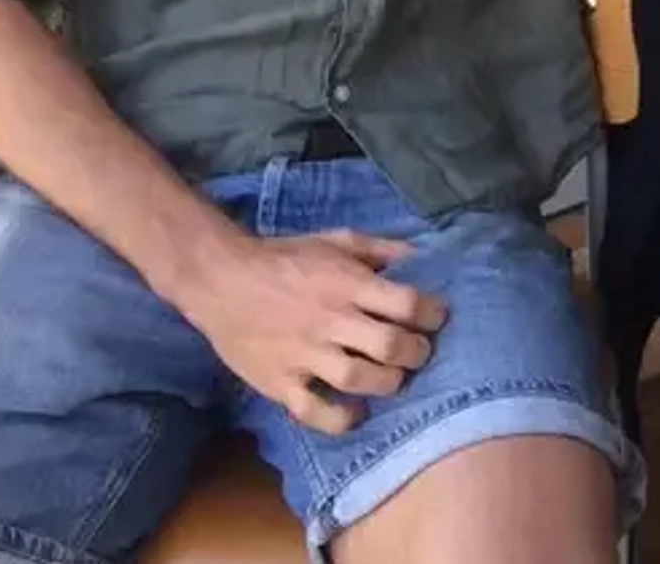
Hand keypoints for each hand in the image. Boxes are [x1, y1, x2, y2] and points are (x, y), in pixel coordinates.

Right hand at [179, 228, 448, 432]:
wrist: (222, 280)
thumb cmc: (285, 257)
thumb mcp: (337, 240)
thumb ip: (380, 250)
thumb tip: (421, 258)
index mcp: (346, 283)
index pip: (404, 303)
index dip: (430, 313)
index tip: (437, 319)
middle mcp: (329, 320)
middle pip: (387, 345)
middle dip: (416, 352)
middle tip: (420, 352)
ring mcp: (303, 354)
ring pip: (356, 379)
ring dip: (386, 383)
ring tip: (394, 379)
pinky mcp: (279, 382)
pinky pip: (313, 411)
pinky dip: (339, 419)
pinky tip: (356, 413)